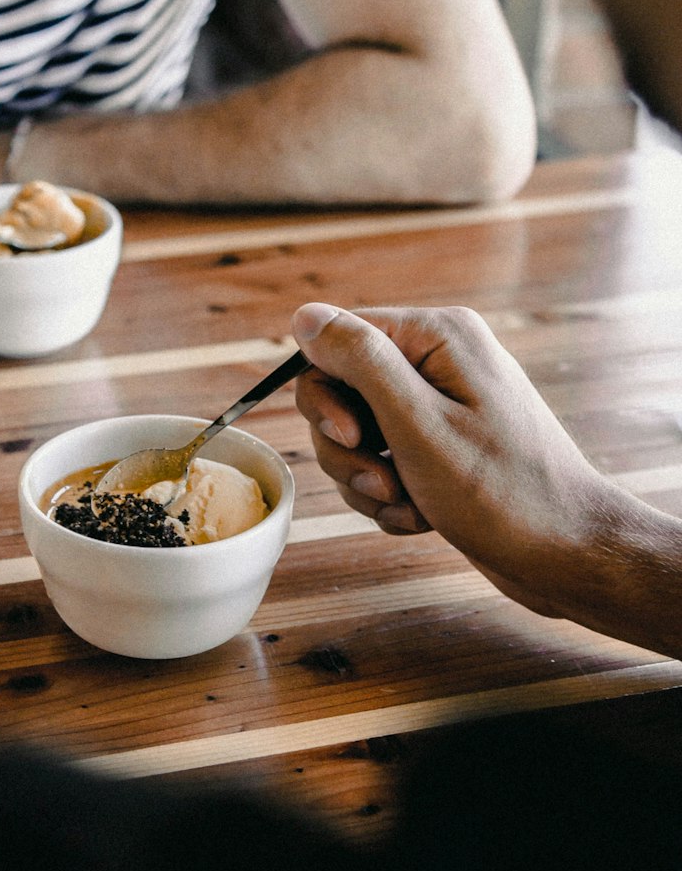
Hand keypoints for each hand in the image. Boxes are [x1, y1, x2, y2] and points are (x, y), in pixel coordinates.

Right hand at [290, 301, 620, 619]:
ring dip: (369, 481)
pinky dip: (391, 497)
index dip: (328, 396)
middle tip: (385, 482)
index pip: (336, 342)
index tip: (355, 440)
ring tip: (410, 506)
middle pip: (340, 392)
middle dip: (348, 449)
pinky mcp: (441, 445)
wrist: (565, 554)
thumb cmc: (502, 492)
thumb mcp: (417, 423)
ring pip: (356, 436)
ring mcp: (440, 404)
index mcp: (436, 336)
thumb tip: (305, 315)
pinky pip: (383, 463)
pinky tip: (422, 517)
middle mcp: (438, 360)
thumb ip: (360, 362)